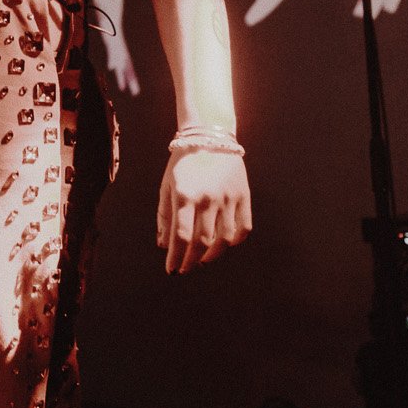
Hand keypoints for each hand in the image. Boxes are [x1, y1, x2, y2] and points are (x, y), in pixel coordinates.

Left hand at [157, 149, 250, 273]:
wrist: (209, 137)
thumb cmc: (182, 163)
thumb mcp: (166, 186)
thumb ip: (164, 216)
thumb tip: (164, 245)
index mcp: (185, 195)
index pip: (181, 236)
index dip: (176, 257)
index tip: (171, 269)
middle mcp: (208, 198)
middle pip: (202, 241)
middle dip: (191, 260)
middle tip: (185, 268)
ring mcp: (228, 197)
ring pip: (224, 238)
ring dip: (213, 254)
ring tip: (203, 259)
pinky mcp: (243, 195)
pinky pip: (243, 227)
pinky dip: (235, 241)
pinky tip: (224, 244)